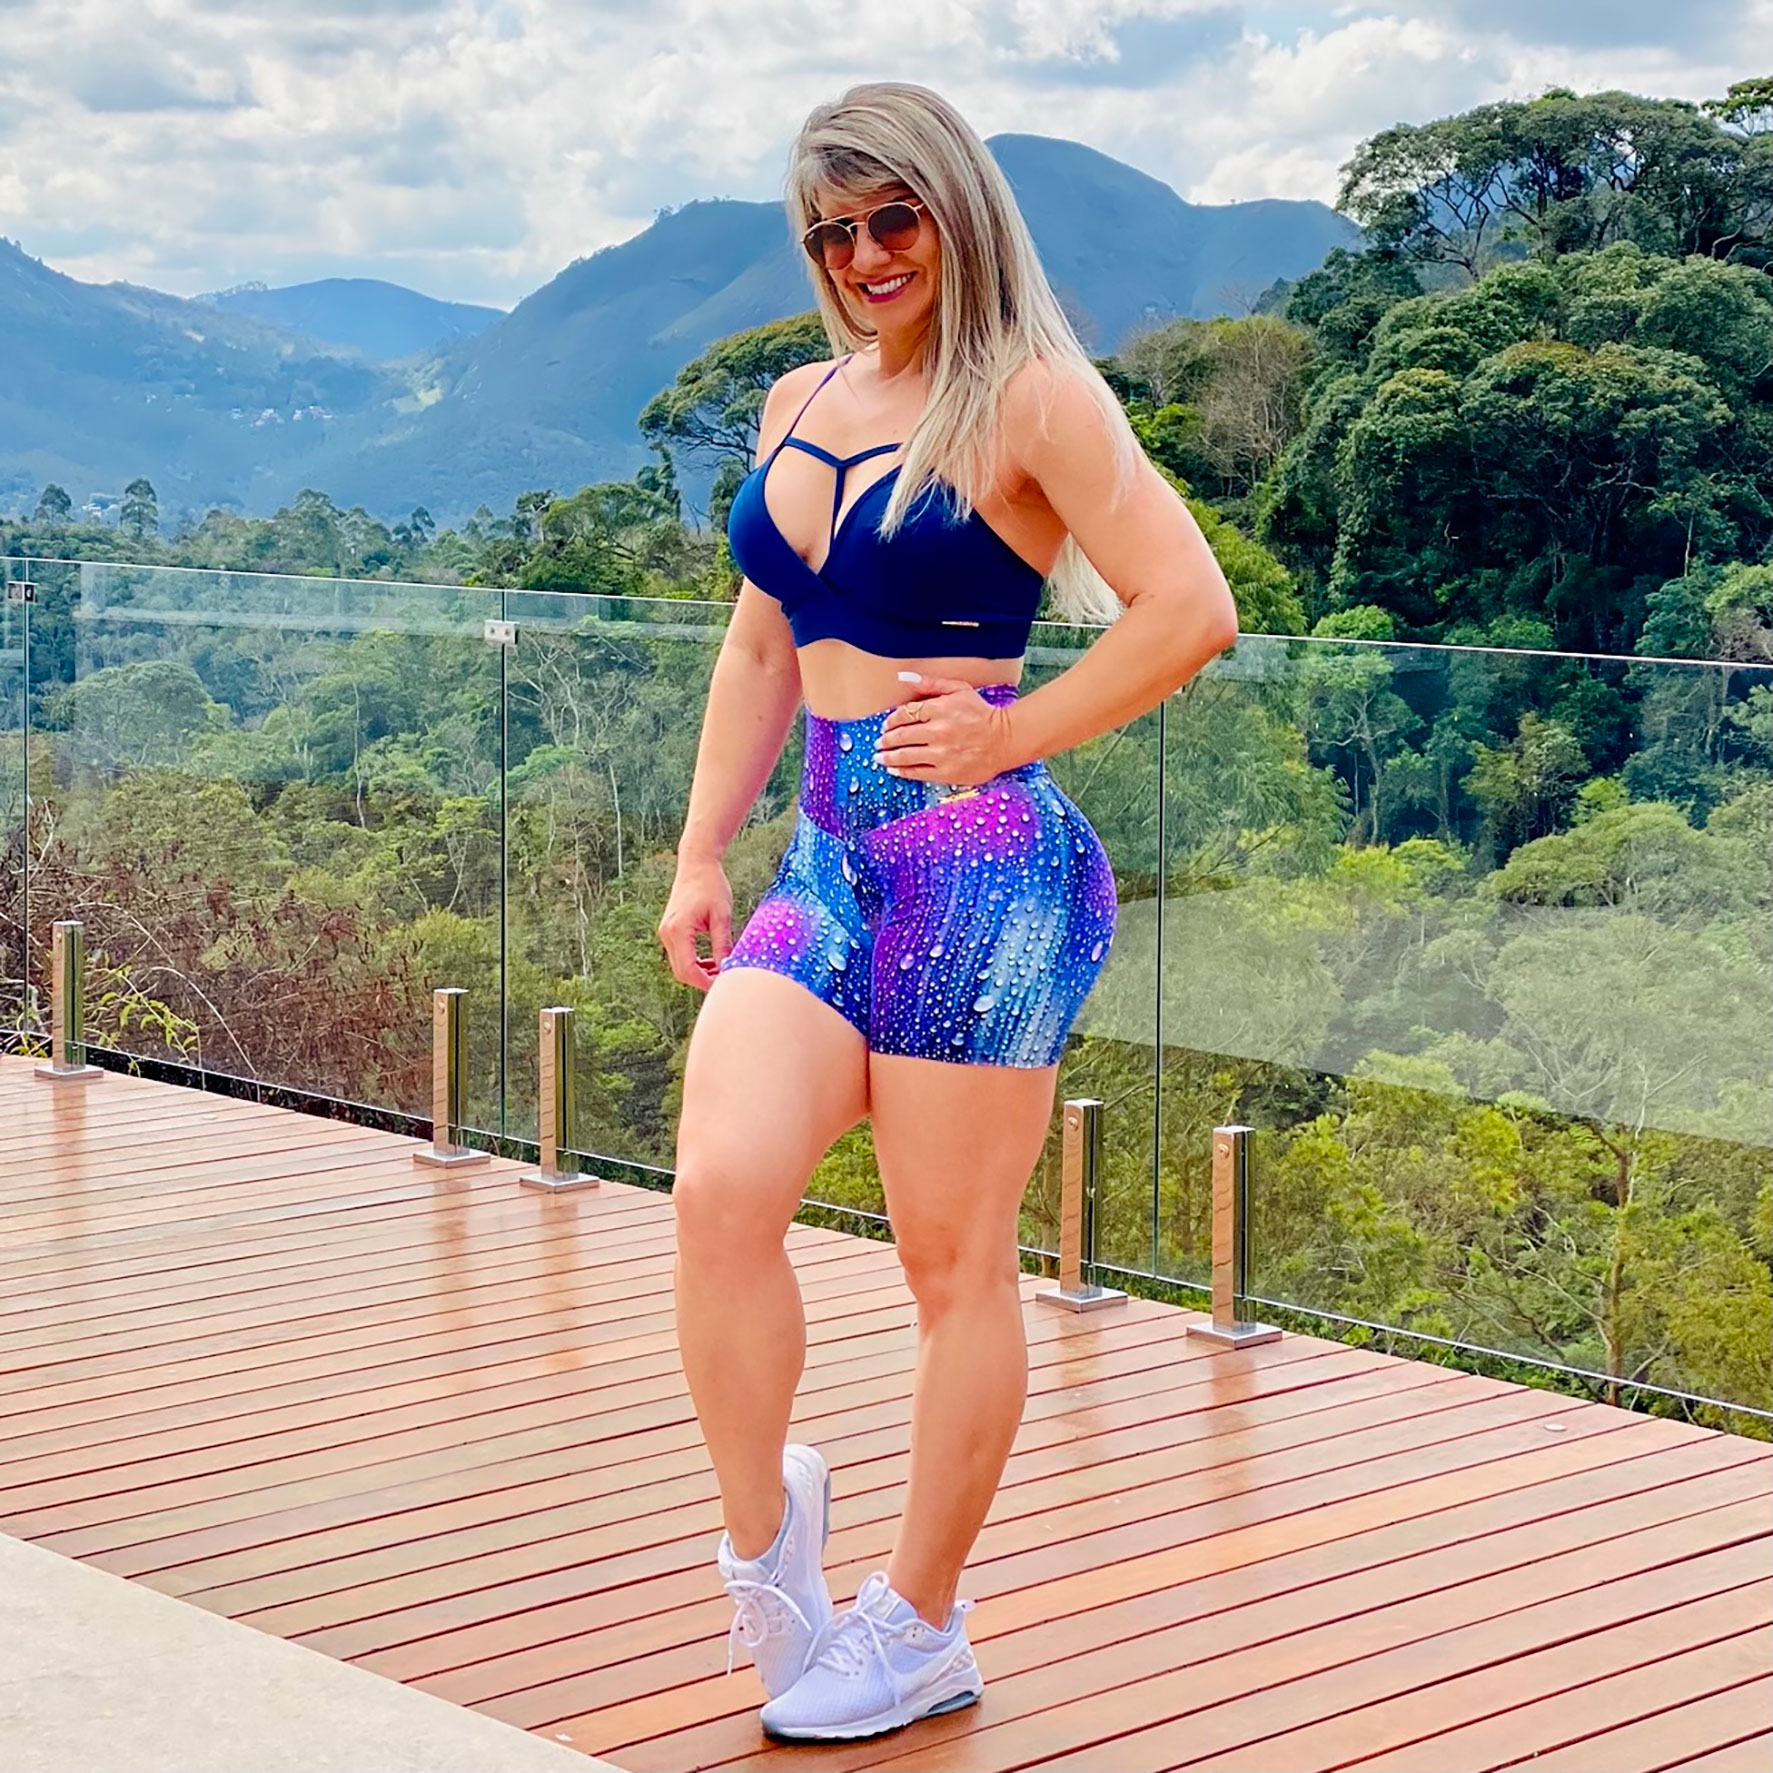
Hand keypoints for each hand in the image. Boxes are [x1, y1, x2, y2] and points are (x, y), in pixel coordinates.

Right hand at [657, 854, 733, 990]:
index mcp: (678, 930)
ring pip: (680, 965)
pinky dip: (694, 962)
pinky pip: (680, 955)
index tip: (725, 984)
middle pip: (681, 972)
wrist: (697, 863)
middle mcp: (667, 933)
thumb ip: (723, 944)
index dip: (706, 983)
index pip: (688, 970)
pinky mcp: (671, 930)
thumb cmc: (711, 884)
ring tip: (722, 969)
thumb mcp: (722, 916)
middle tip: (726, 980)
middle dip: (703, 980)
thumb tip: (729, 969)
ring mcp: (666, 932)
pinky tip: (712, 960)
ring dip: (699, 972)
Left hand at [875, 673, 1014, 786]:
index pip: (905, 714)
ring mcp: (941, 753)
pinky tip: (893, 769)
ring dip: (888, 756)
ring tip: (879, 757)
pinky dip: (902, 771)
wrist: (1005, 739)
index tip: (886, 724)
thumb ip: (932, 683)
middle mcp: (938, 731)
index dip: (891, 720)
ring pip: (905, 755)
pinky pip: (917, 772)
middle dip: (886, 739)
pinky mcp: (946, 772)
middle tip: (879, 742)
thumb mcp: (959, 690)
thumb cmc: (982, 713)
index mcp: (940, 709)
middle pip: (901, 735)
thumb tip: (905, 677)